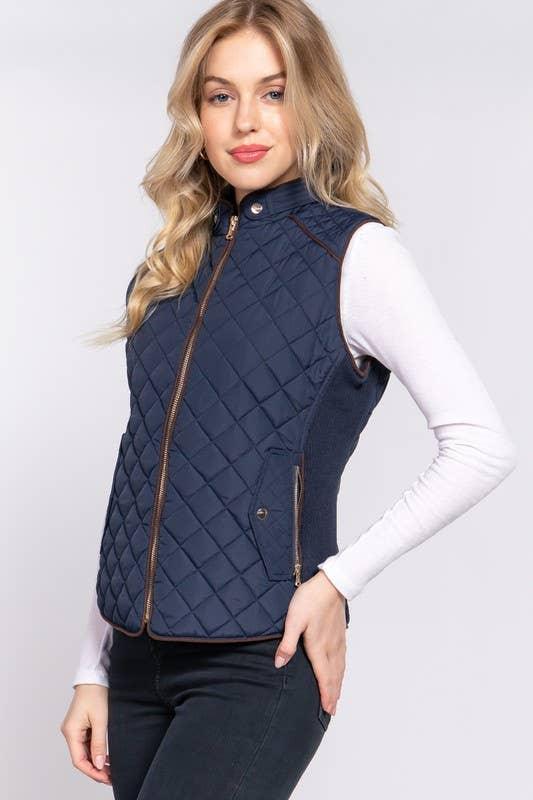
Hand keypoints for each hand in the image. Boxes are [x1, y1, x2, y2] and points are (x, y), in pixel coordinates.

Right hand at [60, 684, 111, 784]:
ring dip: (96, 761)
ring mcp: (75, 728)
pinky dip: (95, 751)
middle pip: (81, 757)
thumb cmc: (96, 693)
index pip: (78, 760)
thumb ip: (99, 743)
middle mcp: (70, 732)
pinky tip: (105, 756)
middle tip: (110, 776)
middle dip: (95, 769)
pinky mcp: (81, 725)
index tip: (105, 778)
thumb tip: (98, 764)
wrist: (95, 676)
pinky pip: (87, 743)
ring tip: (110, 768)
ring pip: (84, 751)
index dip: (92, 771)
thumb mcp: (101, 720)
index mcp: (71, 731)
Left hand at [274, 570, 346, 714]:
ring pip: (340, 668)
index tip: (327, 710)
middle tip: (332, 711)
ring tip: (337, 697)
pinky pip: (343, 658)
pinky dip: (342, 670)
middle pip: (334, 676)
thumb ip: (287, 643)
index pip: (323, 676)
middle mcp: (331, 647)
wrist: (331, 584)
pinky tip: (341, 670)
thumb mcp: (293, 620)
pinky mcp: (340, 633)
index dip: (325, 694)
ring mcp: (338, 640)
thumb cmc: (310, 599)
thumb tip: (279, 664)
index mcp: (318, 647)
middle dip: (333, 694)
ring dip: (338, 684)